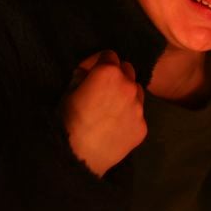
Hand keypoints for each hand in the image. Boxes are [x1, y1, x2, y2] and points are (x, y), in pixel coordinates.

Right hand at [62, 50, 145, 176]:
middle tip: (102, 89)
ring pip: (137, 91)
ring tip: (111, 108)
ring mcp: (138, 107)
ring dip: (126, 94)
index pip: (109, 55)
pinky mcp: (142, 127)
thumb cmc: (67, 120)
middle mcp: (128, 85)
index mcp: (108, 72)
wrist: (78, 156)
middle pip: (127, 69)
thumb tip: (88, 74)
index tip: (90, 73)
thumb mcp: (68, 91)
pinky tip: (115, 126)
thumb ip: (82, 76)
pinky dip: (129, 116)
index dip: (98, 63)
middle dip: (116, 75)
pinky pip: (138, 114)